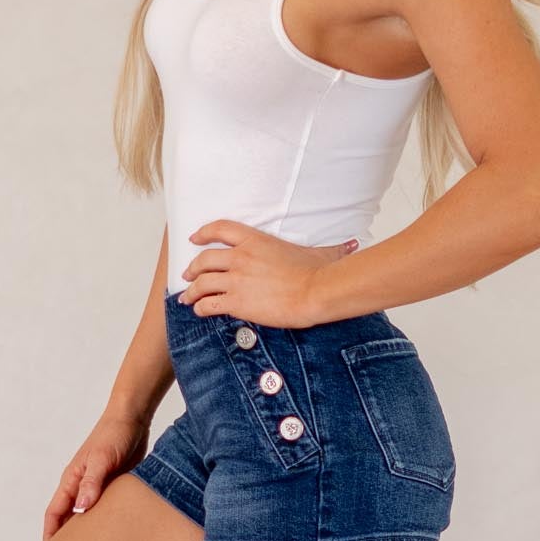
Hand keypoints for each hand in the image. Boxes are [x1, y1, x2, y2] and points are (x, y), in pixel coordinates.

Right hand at [42, 410, 149, 540]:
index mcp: (71, 481)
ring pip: (86, 517)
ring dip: (86, 534)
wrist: (132, 420)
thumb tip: (81, 509)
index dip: (50, 535)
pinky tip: (113, 538)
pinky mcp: (113, 488)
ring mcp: (96, 488)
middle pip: (67, 519)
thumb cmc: (113, 435)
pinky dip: (104, 524)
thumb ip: (92, 482)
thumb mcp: (102, 459)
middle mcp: (81, 487)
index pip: (54, 513)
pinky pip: (104, 511)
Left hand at [180, 220, 359, 327]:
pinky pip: (209, 304)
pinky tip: (200, 311)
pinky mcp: (236, 302)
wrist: (315, 292)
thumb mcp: (320, 253)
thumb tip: (352, 245)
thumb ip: (330, 248)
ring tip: (187, 298)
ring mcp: (236, 280)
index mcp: (255, 240)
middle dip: (192, 268)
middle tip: (188, 276)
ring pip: (201, 283)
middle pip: (204, 259)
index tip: (195, 238)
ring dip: (191, 291)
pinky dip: (200, 308)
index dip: (203, 233)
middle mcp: (240, 257)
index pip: (220, 229)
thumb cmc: (318, 273)